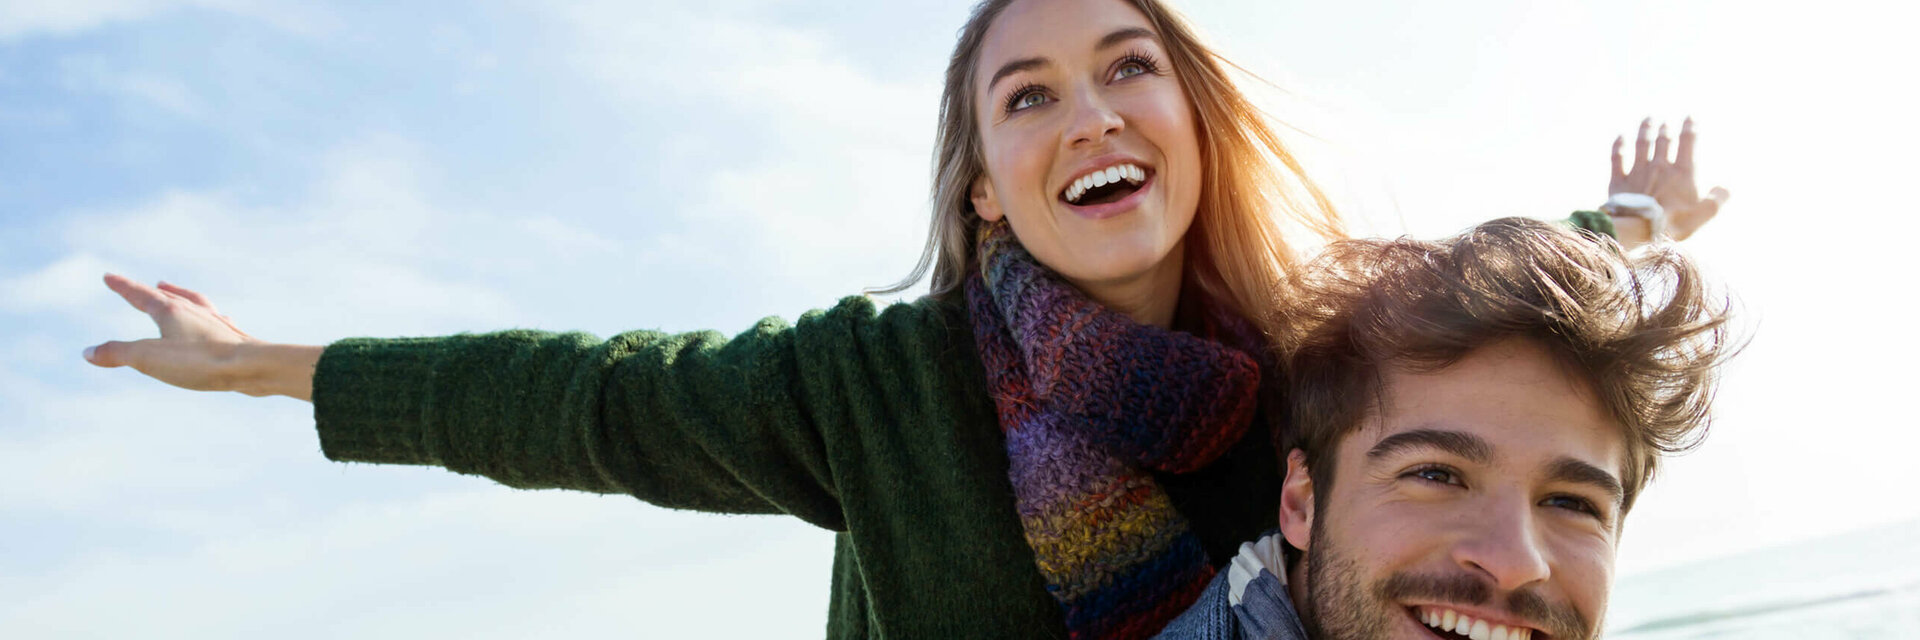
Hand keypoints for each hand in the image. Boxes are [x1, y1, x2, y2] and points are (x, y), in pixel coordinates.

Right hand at [84, 274, 314, 398]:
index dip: (123, 287)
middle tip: (143, 285)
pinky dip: (208, 315)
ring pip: (195, 303)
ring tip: (172, 291)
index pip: (140, 295)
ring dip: (180, 295)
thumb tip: (87, 352)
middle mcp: (195, 311)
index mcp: (171, 311)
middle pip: (168, 297)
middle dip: (150, 292)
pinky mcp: (233, 338)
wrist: (254, 367)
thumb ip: (118, 353)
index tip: (109, 276)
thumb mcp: (149, 359)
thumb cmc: (200, 361)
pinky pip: (216, 319)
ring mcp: (216, 322)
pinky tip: (218, 318)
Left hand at [1609, 117, 1730, 240]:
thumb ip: (1718, 199)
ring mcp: (1637, 172)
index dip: (1690, 128)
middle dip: (1665, 128)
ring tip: (1648, 119)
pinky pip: (1617, 158)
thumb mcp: (1704, 213)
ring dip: (1645, 130)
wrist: (1638, 228)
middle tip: (1665, 121)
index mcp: (1682, 172)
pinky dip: (1619, 146)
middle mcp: (1660, 166)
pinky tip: (1620, 137)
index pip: (1688, 142)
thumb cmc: (1674, 222)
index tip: (1690, 117)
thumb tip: (1725, 188)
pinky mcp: (1619, 181)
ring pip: (1642, 144)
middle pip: (1663, 140)